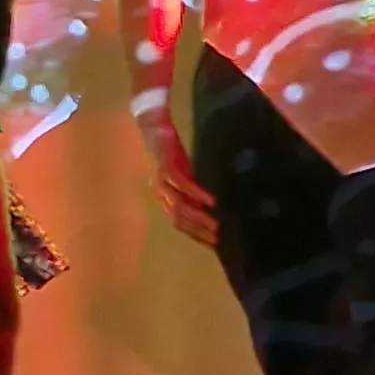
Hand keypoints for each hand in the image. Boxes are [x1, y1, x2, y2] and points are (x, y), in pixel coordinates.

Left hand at [142, 121, 217, 247]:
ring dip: (198, 217)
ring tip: (216, 224)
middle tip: (218, 238)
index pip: (178, 223)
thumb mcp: (185, 177)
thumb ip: (192, 194)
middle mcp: (159, 193)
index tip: (214, 245)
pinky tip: (211, 201)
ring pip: (178, 206)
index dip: (195, 235)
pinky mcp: (166, 168)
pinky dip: (197, 194)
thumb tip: (210, 211)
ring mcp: (160, 181)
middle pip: (177, 219)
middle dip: (198, 230)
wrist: (156, 129)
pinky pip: (182, 185)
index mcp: (163, 198)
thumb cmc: (172, 154)